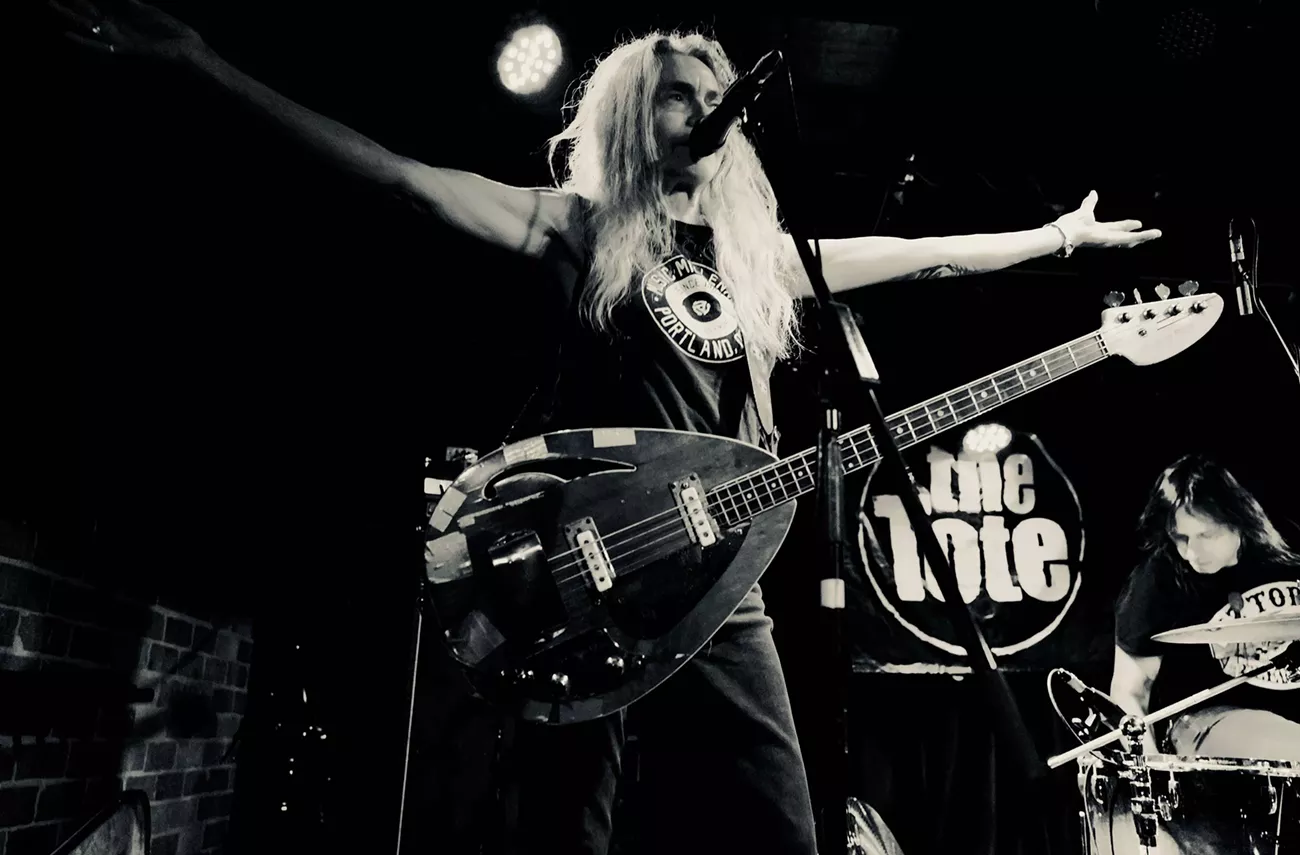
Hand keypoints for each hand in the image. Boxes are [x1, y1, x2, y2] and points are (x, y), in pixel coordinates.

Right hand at [49, 0, 206, 63]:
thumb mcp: (156, 15)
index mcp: (127, 22)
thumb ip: (141, 8)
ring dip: (70, 17)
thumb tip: (128, 0)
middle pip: (89, 17)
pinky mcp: (126, 50)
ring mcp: (121, 41)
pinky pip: (101, 46)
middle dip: (71, 8)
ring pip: (89, 28)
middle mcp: (121, 32)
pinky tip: (66, 34)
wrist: (192, 52)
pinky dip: (83, 41)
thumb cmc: (179, 36)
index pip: (101, 9)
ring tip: (52, 5)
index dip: (87, 1)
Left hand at [1053, 190, 1162, 249]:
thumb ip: (1090, 203)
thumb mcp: (1084, 211)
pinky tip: (1150, 234)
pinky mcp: (1109, 241)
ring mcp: (1107, 240)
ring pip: (1129, 240)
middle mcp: (1104, 237)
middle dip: (1140, 236)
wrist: (1062, 233)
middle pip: (1126, 236)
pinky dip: (1139, 236)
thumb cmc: (1069, 224)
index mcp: (1099, 230)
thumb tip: (1093, 192)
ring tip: (1157, 234)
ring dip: (1144, 237)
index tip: (1139, 224)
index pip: (1117, 228)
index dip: (1127, 226)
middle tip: (1155, 234)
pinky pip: (1126, 239)